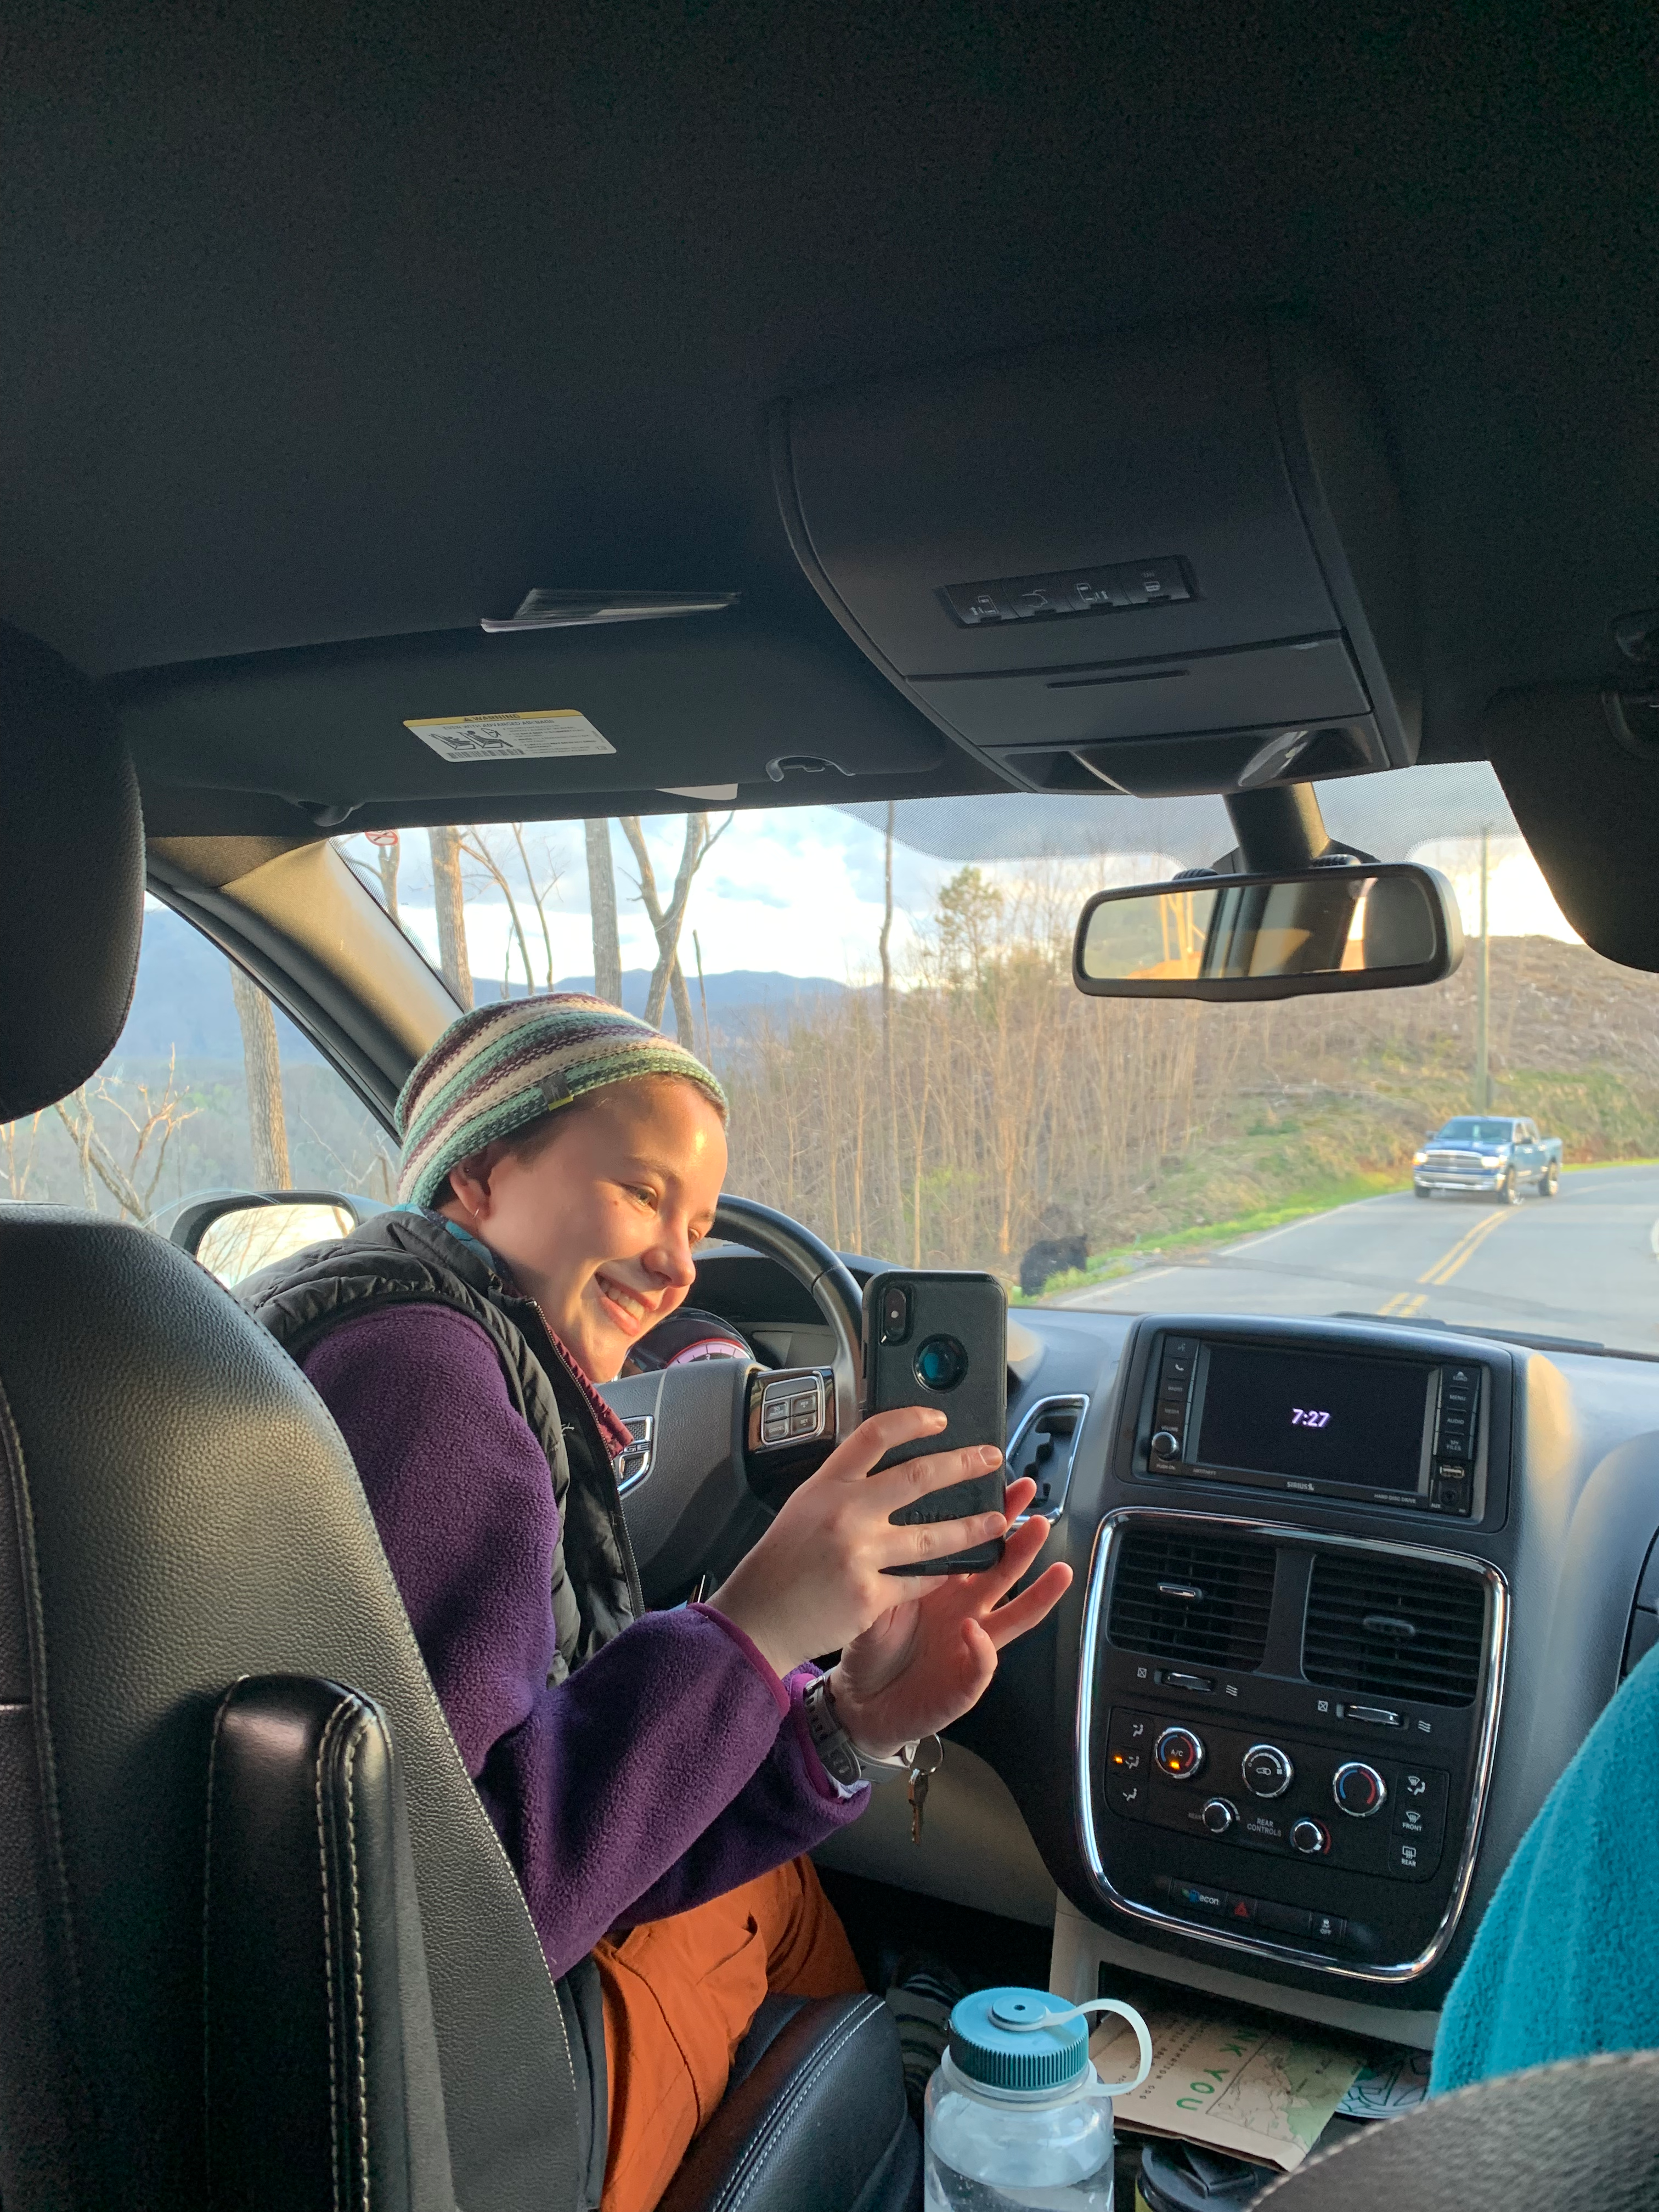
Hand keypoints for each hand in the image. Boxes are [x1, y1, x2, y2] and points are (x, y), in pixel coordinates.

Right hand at [707, 1407, 1008, 1677]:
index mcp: (827, 1485)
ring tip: (997, 1519)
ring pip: (933, 1534)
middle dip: (963, 1465)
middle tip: (991, 1459)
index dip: (912, 1421)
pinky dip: (940, 1575)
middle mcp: (845, 1513)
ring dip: (973, 1526)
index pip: (875, 1436)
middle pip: (918, 1476)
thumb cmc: (782, 1561)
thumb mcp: (805, 1506)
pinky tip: (957, 1569)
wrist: (758, 1616)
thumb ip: (845, 1485)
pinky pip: (920, 1581)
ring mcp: (860, 1554)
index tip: (940, 1420)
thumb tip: (888, 1466)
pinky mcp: (871, 1595)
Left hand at [825, 1476, 1072, 1756]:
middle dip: (1024, 1541)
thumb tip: (893, 1520)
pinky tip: (976, 1632)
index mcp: (946, 1583)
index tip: (1001, 1483)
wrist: (863, 1700)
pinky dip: (981, 1649)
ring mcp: (973, 1644)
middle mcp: (967, 1608)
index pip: (975, 1542)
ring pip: (1015, 1615)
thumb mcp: (876, 1596)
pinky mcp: (967, 1681)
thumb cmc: (872, 1645)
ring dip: (1038, 1593)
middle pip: (1003, 1570)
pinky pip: (981, 1662)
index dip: (991, 1515)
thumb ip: (891, 1565)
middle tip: (1038, 1511)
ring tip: (1059, 1569)